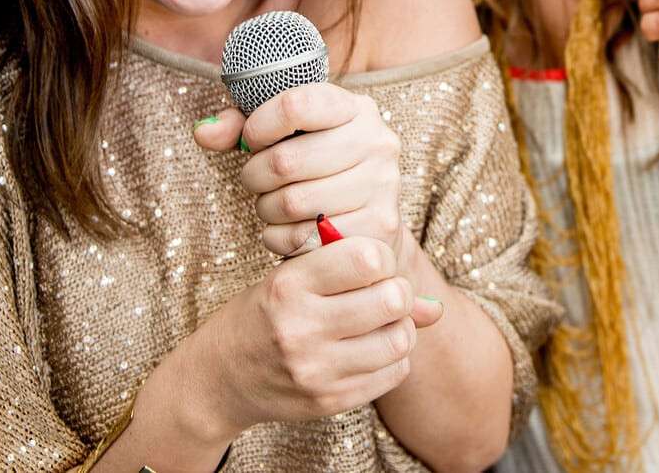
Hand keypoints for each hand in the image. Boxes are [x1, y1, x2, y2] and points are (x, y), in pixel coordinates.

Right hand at [191, 237, 442, 432]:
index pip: (367, 257)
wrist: (222, 376)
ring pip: (400, 340)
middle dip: (396, 293)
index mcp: (288, 285)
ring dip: (399, 329)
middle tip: (380, 296)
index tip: (368, 265)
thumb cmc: (267, 313)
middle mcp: (300, 328)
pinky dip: (393, 359)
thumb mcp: (297, 280)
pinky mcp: (329, 402)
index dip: (380, 257)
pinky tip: (369, 351)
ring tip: (378, 325)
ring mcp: (315, 370)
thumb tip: (436, 307)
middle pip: (392, 299)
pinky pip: (393, 374)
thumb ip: (362, 279)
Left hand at [196, 83, 409, 265]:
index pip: (295, 104)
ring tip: (272, 204)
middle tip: (255, 180)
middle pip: (285, 160)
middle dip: (254, 175)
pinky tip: (288, 229)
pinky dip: (282, 238)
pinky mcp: (378, 228)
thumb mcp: (286, 136)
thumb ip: (240, 126)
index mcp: (355, 108)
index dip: (258, 125)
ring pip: (291, 203)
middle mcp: (377, 142)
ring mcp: (382, 186)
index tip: (252, 139)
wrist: (371, 221)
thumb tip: (202, 131)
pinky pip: (304, 238)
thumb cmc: (318, 169)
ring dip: (266, 208)